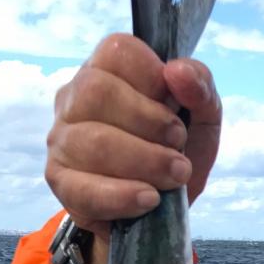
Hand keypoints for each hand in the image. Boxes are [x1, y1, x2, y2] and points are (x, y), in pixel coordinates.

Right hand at [45, 34, 221, 263]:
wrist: (161, 213)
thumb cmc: (175, 153)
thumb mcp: (202, 116)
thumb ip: (200, 85)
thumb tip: (176, 71)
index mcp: (106, 70)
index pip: (117, 51)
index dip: (152, 78)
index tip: (176, 107)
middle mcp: (74, 98)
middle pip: (97, 91)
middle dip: (149, 122)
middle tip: (179, 146)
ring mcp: (61, 139)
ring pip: (94, 142)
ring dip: (145, 162)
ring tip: (174, 176)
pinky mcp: (60, 181)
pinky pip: (83, 188)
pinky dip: (123, 196)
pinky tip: (149, 199)